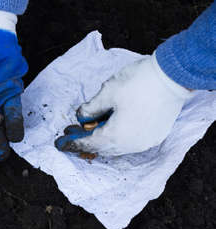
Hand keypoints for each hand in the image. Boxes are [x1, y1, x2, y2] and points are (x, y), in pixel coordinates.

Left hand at [55, 54, 192, 155]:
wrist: (173, 76)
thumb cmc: (139, 82)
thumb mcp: (107, 93)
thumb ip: (90, 108)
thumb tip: (81, 117)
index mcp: (116, 136)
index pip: (88, 144)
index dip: (72, 142)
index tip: (59, 143)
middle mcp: (131, 145)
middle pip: (102, 148)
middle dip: (85, 141)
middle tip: (72, 132)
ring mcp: (144, 142)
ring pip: (116, 147)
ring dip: (101, 140)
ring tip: (90, 128)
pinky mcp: (154, 136)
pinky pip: (130, 142)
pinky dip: (116, 138)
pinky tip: (110, 127)